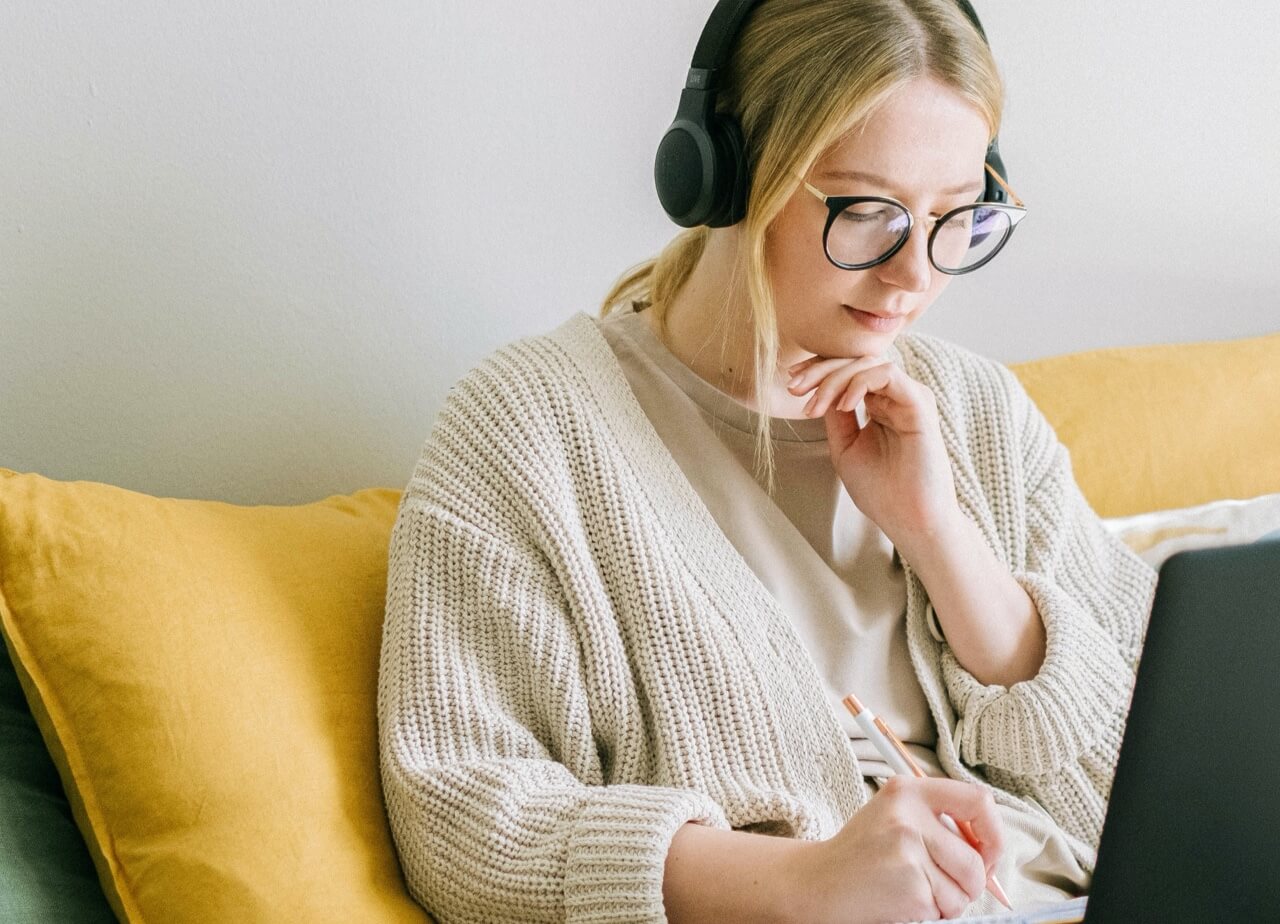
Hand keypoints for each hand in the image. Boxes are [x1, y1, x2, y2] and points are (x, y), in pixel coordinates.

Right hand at [781, 775, 1005, 923]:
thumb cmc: (863, 853)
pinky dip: (930, 914)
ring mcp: (908, 852)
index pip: (978, 801)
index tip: (987, 853)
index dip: (993, 833)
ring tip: (913, 890)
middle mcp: (908, 816)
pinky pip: (944, 910)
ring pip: (964, 891)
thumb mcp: (895, 818)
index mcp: (908, 791)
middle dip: (970, 883)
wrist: (819, 882)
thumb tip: (992, 852)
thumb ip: (939, 823)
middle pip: (976, 859)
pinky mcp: (910, 887)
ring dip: (947, 902)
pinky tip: (901, 901)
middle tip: (940, 884)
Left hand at [787, 354, 960, 555]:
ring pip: (869, 363)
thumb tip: (819, 388)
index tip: (791, 384)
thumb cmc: (881, 491)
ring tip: (815, 405)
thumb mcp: (845, 447)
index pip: (849, 371)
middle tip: (794, 388)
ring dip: (834, 378)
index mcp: (880, 405)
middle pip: (856, 361)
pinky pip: (887, 374)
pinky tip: (843, 406)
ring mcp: (909, 398)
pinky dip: (859, 383)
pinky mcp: (920, 403)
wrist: (909, 520)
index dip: (818, 371)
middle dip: (820, 370)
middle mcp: (896, 397)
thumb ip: (836, 416)